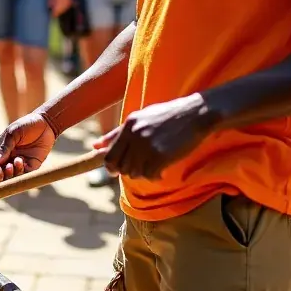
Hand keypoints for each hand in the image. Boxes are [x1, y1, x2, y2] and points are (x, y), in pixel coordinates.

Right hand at [0, 109, 56, 185]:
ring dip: (9, 174)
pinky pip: (23, 175)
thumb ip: (4, 148)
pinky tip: (21, 161)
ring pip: (10, 178)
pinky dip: (20, 171)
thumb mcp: (13, 134)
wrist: (46, 124)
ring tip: (12, 165)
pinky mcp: (30, 167)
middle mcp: (6, 160)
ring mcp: (18, 164)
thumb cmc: (26, 125)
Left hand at [96, 93, 215, 180]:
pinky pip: (150, 175)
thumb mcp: (140, 118)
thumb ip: (116, 133)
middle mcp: (135, 135)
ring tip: (154, 166)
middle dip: (128, 171)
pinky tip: (162, 170)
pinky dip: (155, 176)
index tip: (116, 171)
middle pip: (121, 166)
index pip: (109, 155)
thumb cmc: (167, 116)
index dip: (111, 167)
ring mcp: (147, 145)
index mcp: (128, 125)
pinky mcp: (161, 155)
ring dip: (143, 173)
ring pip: (135, 172)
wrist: (196, 113)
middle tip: (141, 167)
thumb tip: (95, 145)